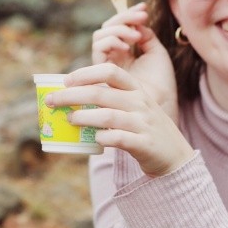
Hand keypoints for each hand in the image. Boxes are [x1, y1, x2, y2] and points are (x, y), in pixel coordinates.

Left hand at [46, 64, 193, 177]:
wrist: (175, 156)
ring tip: (69, 119)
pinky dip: (103, 137)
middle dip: (72, 95)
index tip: (66, 80)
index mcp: (136, 90)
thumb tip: (70, 98)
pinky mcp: (144, 144)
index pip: (110, 71)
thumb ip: (109, 100)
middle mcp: (140, 103)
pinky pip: (119, 138)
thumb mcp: (133, 107)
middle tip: (52, 101)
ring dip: (83, 117)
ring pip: (108, 115)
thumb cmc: (144, 129)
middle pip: (101, 93)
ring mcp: (143, 123)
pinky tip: (94, 138)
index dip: (86, 73)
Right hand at [92, 3, 176, 121]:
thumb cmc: (161, 83)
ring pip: (99, 36)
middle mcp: (112, 57)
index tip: (143, 8)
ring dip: (118, 30)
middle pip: (107, 28)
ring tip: (136, 36)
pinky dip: (112, 42)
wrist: (162, 105)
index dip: (128, 14)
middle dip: (123, 18)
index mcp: (125, 52)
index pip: (119, 27)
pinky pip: (98, 49)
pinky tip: (128, 47)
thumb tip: (136, 23)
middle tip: (142, 17)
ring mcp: (105, 64)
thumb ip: (145, 35)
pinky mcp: (100, 73)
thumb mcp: (156, 53)